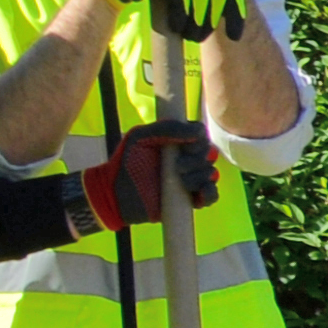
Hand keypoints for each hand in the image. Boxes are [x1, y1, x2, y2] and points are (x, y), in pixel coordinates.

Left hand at [76, 121, 218, 231]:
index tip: (185, 147)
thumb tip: (198, 133)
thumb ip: (166, 128)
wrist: (116, 194)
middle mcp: (187, 159)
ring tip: (180, 181)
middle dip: (196, 160)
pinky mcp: (190, 199)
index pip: (201, 135)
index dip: (198, 140)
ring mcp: (190, 179)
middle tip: (177, 166)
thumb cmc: (126, 162)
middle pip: (209, 153)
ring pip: (211, 174)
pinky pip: (212, 196)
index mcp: (178, 142)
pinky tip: (197, 194)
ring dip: (199, 177)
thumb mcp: (140, 137)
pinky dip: (209, 194)